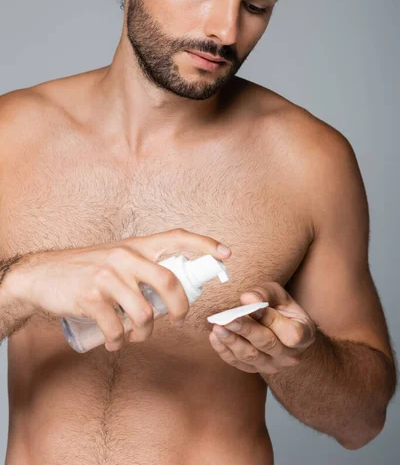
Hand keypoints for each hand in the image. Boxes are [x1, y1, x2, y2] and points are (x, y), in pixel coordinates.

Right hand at [5, 229, 230, 349]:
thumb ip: (141, 267)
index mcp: (135, 245)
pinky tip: (114, 342)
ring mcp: (108, 276)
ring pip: (144, 313)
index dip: (204, 244)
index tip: (226, 254)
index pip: (176, 237)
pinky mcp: (91, 297)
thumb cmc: (85, 270)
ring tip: (135, 336)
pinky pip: (117, 328)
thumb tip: (172, 291)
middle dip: (181, 306)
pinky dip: (118, 342)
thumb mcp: (115, 258)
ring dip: (144, 333)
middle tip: (178, 320)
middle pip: (169, 281)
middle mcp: (124, 256)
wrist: (41, 275)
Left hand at [209, 282, 315, 373]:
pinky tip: (215, 337)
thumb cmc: (281, 308)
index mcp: (304, 334)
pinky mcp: (256, 370)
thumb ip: (264, 294)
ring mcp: (273, 365)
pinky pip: (239, 364)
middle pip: (267, 344)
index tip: (251, 306)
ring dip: (232, 341)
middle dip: (245, 330)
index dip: (271, 320)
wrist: (280, 327)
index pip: (290, 333)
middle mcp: (291, 355)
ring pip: (251, 357)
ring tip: (217, 327)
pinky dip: (225, 351)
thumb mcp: (278, 294)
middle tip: (226, 319)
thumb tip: (247, 299)